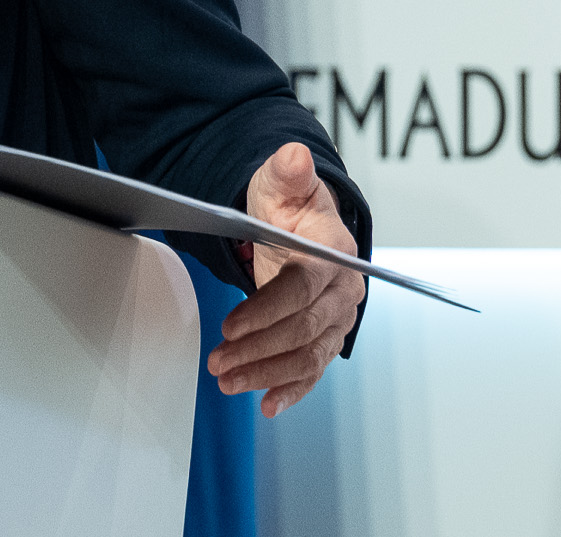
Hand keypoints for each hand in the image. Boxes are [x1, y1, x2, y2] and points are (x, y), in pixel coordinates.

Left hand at [207, 141, 365, 418]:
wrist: (305, 227)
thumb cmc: (291, 205)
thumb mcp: (282, 183)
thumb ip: (287, 172)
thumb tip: (293, 155)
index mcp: (333, 255)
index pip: (301, 289)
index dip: (266, 310)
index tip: (229, 327)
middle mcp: (343, 293)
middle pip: (302, 328)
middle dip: (259, 349)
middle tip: (217, 360)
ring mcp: (337, 319)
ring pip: (306, 355)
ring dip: (266, 373)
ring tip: (226, 380)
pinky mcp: (326, 337)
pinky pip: (313, 370)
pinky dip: (292, 389)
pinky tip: (267, 405)